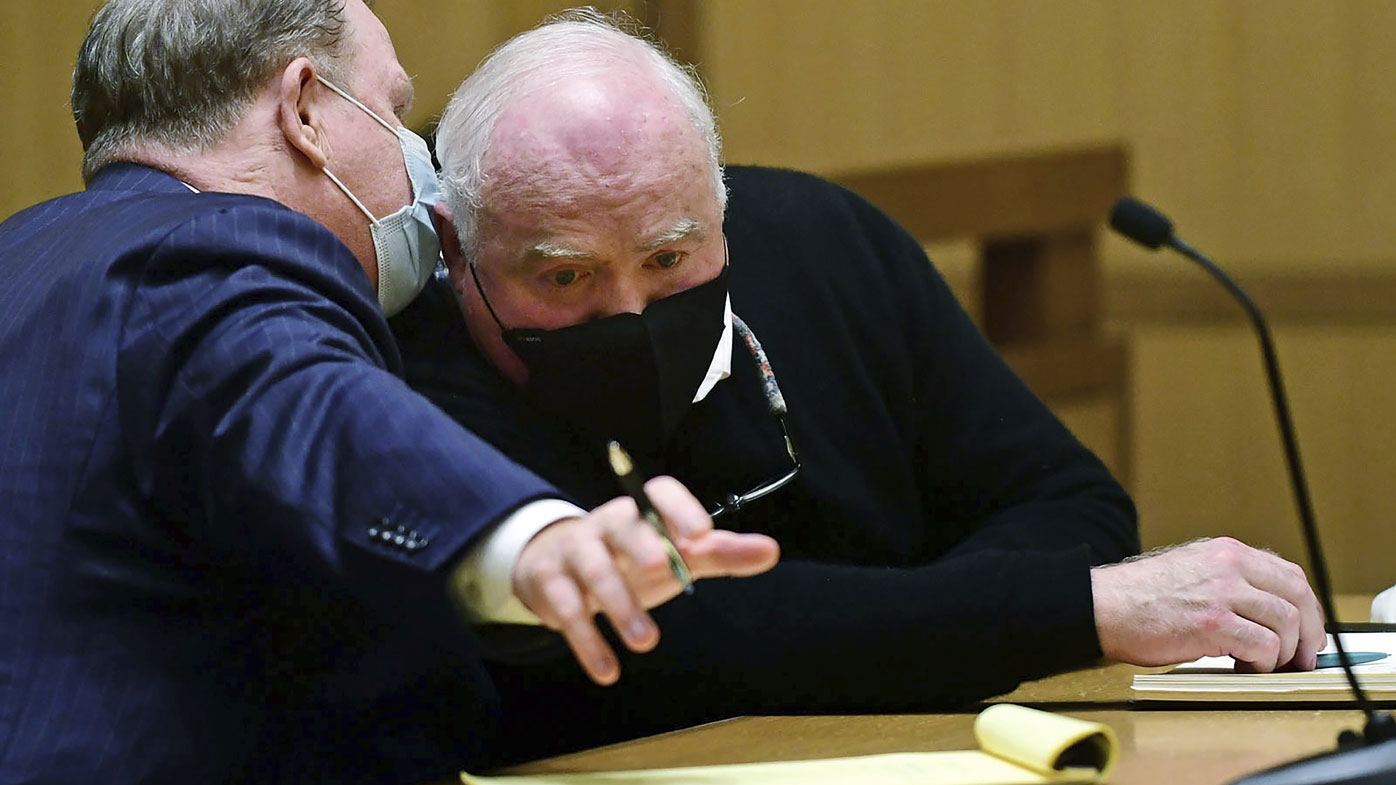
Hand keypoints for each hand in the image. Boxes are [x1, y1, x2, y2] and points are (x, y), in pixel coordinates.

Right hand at [512, 475, 778, 684]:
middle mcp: (607, 523)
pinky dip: (587, 641)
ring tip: (646, 642)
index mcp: (642, 509)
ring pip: (594, 571)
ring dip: (619, 607)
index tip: (701, 533)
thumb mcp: (676, 554)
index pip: (660, 492)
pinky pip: (566, 609)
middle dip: (640, 545)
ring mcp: (574, 550)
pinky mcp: (549, 583)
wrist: (555, 565)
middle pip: (621, 526)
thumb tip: (772, 550)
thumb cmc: (631, 558)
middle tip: (659, 569)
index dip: (679, 508)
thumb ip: (720, 553)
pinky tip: (608, 670)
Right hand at [1091, 536, 1323, 671]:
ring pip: (1286, 623)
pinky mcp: (1213, 623)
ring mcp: (1223, 593)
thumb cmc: (1138, 597)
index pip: (1289, 574)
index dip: (1307, 607)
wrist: (1101, 605)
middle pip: (1297, 596)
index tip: (1307, 631)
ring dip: (1283, 652)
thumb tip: (1265, 612)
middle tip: (1303, 656)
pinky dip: (1263, 663)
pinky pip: (1264, 646)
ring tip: (1263, 664)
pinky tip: (1243, 666)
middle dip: (1308, 632)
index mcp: (1225, 552)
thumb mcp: (1191, 571)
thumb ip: (1228, 581)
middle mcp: (1229, 566)